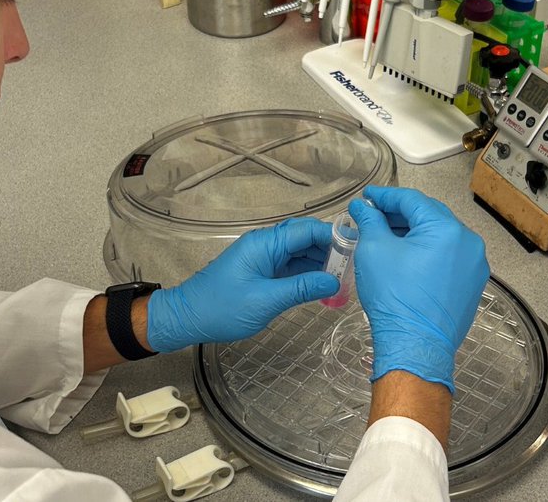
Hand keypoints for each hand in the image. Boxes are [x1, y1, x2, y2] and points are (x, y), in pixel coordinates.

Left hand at [146, 217, 338, 352]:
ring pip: (301, 253)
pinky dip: (309, 274)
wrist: (189, 318)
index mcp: (265, 244)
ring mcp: (265, 258)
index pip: (307, 230)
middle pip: (306, 238)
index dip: (334, 236)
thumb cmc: (222, 308)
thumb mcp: (266, 301)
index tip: (358, 247)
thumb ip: (301, 288)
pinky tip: (324, 286)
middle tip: (355, 267)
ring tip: (345, 279)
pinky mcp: (263, 271)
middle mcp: (266, 245)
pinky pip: (292, 266)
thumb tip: (334, 281)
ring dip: (322, 263)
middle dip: (331, 250)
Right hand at [348, 186, 489, 392]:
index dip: (385, 197)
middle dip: (400, 214)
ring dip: (414, 233)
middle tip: (373, 215)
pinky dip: (427, 252)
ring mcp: (474, 265)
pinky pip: (448, 257)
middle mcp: (468, 243)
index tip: (368, 197)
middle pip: (430, 216)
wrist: (415, 346)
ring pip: (440, 237)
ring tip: (386, 236)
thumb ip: (370, 221)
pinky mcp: (472, 284)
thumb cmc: (395, 300)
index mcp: (447, 229)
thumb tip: (363, 208)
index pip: (413, 201)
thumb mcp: (374, 251)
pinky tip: (406, 257)